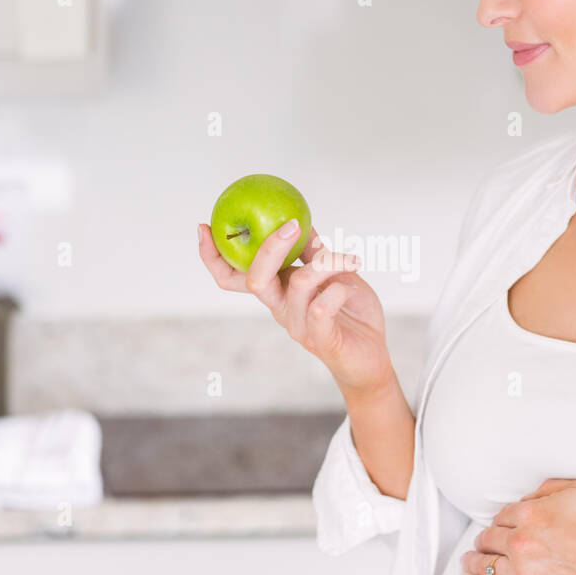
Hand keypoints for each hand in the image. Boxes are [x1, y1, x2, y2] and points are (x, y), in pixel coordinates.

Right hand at [197, 220, 393, 393]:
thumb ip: (313, 252)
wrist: (371, 354)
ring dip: (328, 262)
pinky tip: (350, 285)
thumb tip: (297, 220)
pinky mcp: (320, 339)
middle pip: (254, 279)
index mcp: (276, 290)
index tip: (204, 226)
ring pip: (299, 283)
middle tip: (291, 225)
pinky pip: (320, 308)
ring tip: (351, 259)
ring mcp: (298, 325)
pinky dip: (336, 289)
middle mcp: (280, 307)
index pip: (232, 277)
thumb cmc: (349, 311)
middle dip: (269, 248)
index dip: (212, 255)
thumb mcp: (332, 274)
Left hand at [457, 478, 575, 574]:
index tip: (504, 524)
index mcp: (530, 514)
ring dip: (474, 561)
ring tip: (468, 562)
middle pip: (491, 539)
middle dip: (486, 539)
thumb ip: (547, 491)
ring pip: (486, 565)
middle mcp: (521, 542)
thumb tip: (529, 499)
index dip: (504, 519)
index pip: (505, 515)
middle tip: (482, 542)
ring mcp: (524, 572)